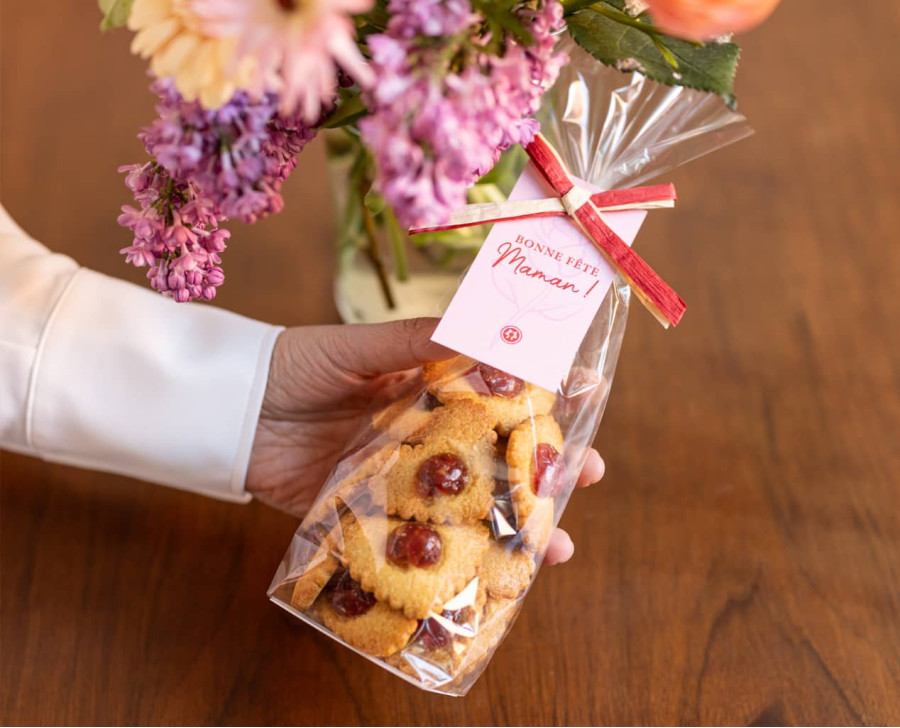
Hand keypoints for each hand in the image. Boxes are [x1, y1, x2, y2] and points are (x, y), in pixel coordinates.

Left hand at [246, 317, 604, 564]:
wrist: (226, 409)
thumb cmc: (291, 364)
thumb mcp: (353, 346)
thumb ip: (410, 341)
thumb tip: (478, 325)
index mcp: (421, 387)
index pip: (495, 391)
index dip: (542, 395)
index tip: (589, 394)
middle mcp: (417, 435)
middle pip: (492, 455)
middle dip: (543, 467)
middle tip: (588, 476)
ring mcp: (394, 479)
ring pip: (463, 504)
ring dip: (510, 525)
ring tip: (552, 547)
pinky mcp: (361, 516)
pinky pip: (411, 540)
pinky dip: (446, 559)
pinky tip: (486, 579)